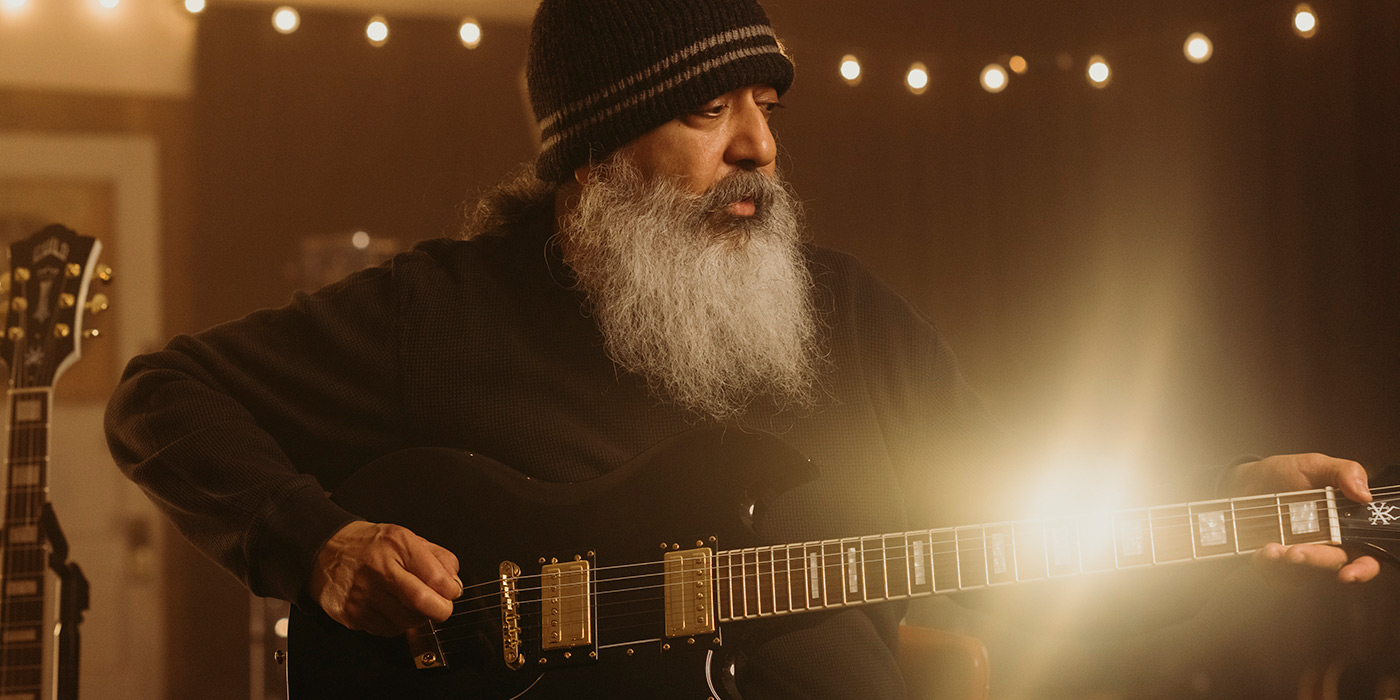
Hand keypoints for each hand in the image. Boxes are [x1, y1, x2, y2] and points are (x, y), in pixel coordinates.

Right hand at [309, 520, 463, 635]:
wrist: (325, 551)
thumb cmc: (370, 546)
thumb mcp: (407, 538)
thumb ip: (437, 557)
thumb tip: (454, 583)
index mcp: (397, 545)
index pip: (436, 577)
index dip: (451, 590)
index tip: (451, 591)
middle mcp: (379, 569)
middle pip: (422, 603)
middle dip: (440, 610)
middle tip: (441, 606)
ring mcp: (363, 594)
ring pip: (407, 621)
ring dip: (419, 618)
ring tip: (413, 605)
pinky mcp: (351, 614)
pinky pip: (387, 631)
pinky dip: (397, 624)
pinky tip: (392, 609)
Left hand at [1222, 453, 1379, 583]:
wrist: (1245, 481)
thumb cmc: (1286, 475)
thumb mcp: (1315, 465)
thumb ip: (1345, 472)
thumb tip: (1364, 494)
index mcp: (1347, 528)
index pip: (1366, 557)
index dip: (1363, 569)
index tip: (1350, 573)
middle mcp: (1327, 547)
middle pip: (1333, 565)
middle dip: (1315, 560)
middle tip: (1296, 551)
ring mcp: (1301, 558)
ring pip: (1302, 574)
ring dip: (1287, 564)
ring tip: (1271, 548)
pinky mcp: (1276, 565)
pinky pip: (1275, 575)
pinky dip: (1268, 565)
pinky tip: (1260, 551)